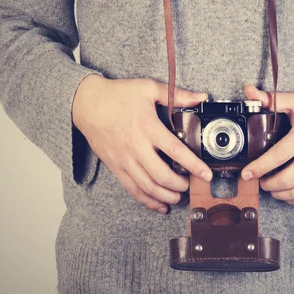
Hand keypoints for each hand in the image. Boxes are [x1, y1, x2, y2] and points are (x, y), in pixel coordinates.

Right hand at [72, 75, 212, 213]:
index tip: (206, 174)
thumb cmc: (118, 95)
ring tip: (179, 197)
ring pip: (148, 187)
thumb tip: (201, 97)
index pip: (176, 151)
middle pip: (162, 175)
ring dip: (166, 196)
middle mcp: (136, 147)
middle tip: (192, 184)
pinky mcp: (115, 167)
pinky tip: (160, 205)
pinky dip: (148, 201)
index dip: (194, 165)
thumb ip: (178, 95)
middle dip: (181, 185)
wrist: (86, 103)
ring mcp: (125, 160)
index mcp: (148, 127)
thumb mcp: (149, 88)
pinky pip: (133, 189)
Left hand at [240, 84, 293, 206]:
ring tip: (270, 186)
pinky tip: (286, 192)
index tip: (247, 172)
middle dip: (267, 184)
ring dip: (278, 194)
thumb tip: (249, 91)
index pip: (279, 155)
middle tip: (258, 180)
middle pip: (287, 179)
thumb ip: (272, 99)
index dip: (260, 167)